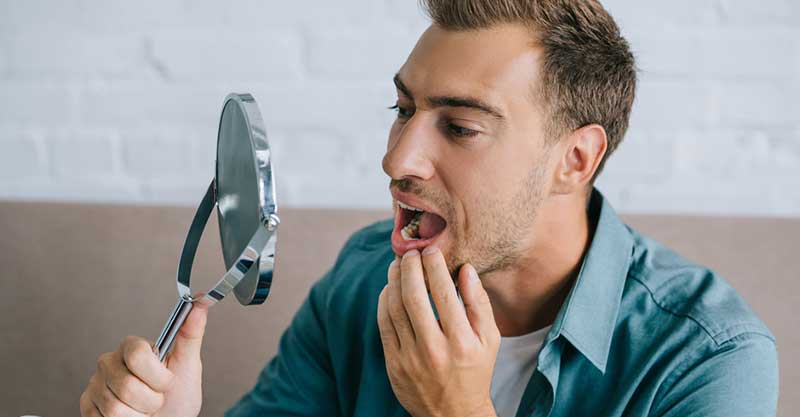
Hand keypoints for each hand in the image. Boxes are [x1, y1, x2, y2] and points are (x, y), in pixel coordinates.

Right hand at [79, 304, 208, 416]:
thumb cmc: (177, 396)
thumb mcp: (188, 366)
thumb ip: (191, 334)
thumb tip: (200, 303)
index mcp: (132, 347)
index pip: (137, 355)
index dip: (158, 376)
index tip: (168, 382)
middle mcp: (109, 363)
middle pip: (127, 385)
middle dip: (151, 400)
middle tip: (157, 398)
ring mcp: (95, 385)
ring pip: (115, 407)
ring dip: (139, 414)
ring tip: (144, 409)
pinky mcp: (87, 406)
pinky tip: (131, 415)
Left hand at [377, 247, 500, 416]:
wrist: (452, 414)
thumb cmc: (475, 370)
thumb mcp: (489, 339)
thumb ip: (478, 303)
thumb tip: (465, 269)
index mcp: (461, 341)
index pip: (442, 292)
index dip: (434, 265)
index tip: (431, 249)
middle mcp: (434, 349)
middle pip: (413, 296)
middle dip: (410, 267)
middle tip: (411, 252)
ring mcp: (409, 358)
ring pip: (394, 307)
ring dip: (393, 280)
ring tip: (398, 264)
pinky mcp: (393, 363)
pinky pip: (383, 324)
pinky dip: (384, 300)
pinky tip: (390, 288)